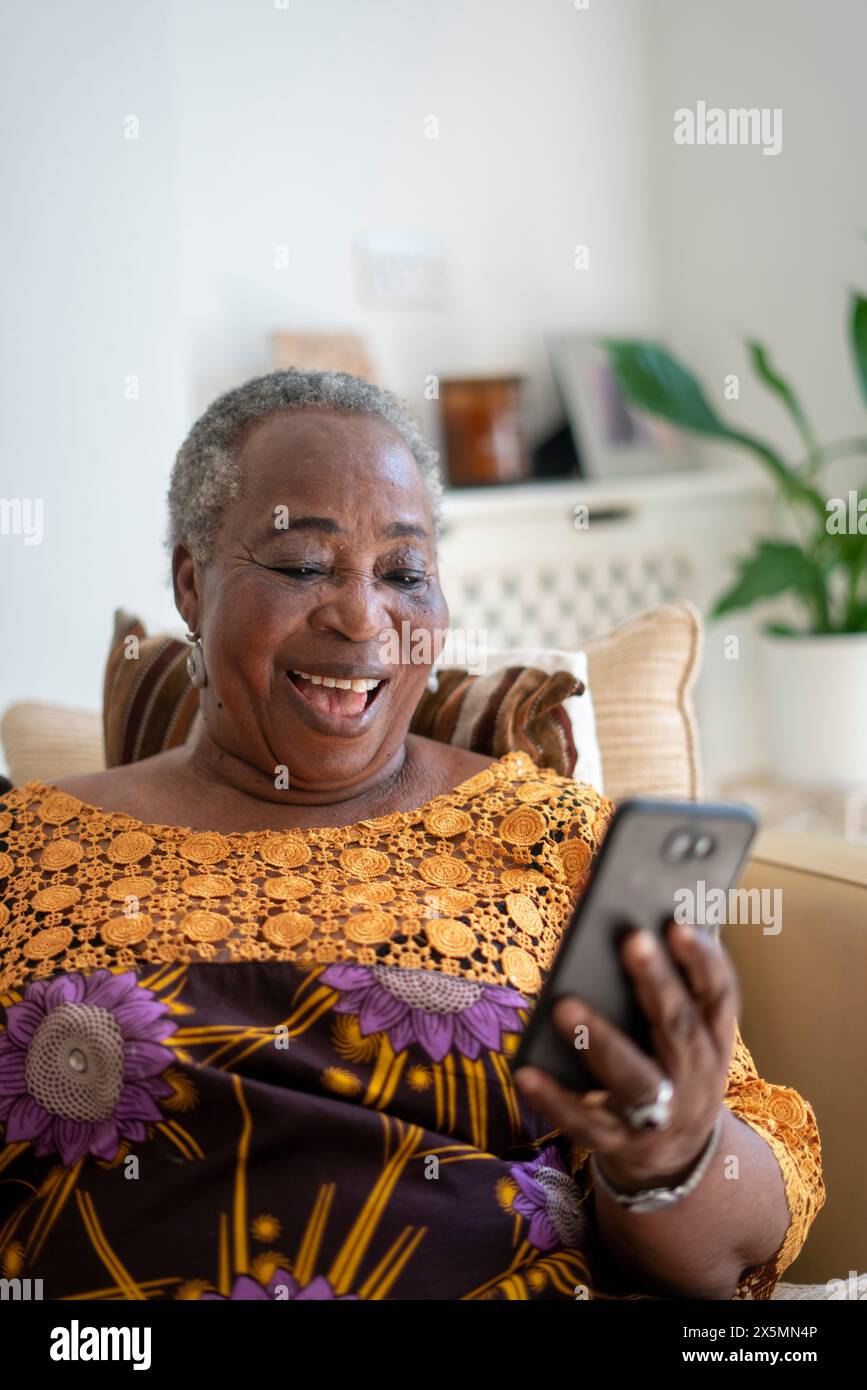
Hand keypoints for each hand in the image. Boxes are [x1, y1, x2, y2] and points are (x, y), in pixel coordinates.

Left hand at [513, 922, 738, 1192]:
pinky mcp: (622, 1145)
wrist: (675, 1160)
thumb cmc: (669, 1069)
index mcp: (714, 1041)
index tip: (680, 923)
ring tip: (564, 1005)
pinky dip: (556, 1099)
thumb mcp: (684, 1036)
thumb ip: (667, 990)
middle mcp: (696, 1077)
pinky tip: (526, 1072)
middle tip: (631, 938)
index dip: (704, 961)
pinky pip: (587, 1122)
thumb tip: (625, 930)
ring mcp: (661, 1116)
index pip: (719, 996)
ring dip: (601, 1040)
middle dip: (657, 982)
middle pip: (678, 1027)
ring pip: (635, 1078)